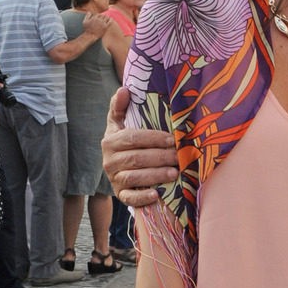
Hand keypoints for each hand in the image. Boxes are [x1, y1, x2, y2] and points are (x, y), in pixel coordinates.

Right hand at [81, 11, 110, 38]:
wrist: (91, 36)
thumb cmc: (87, 29)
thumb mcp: (85, 21)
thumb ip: (87, 15)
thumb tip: (90, 12)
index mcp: (94, 18)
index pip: (98, 14)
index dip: (98, 15)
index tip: (99, 17)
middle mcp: (99, 20)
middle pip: (102, 15)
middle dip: (102, 16)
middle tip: (103, 17)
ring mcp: (102, 23)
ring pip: (106, 17)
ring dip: (106, 17)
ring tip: (107, 17)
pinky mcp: (105, 27)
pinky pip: (110, 21)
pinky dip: (110, 19)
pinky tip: (111, 18)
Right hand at [102, 86, 176, 203]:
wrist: (118, 169)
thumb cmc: (125, 143)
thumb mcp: (119, 124)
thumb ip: (120, 108)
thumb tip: (124, 90)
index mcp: (109, 141)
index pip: (132, 138)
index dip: (153, 139)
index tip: (173, 139)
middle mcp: (108, 161)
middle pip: (136, 158)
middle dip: (159, 157)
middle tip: (179, 156)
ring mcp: (114, 179)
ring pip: (134, 177)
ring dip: (155, 175)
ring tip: (175, 173)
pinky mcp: (120, 195)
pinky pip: (129, 198)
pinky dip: (142, 197)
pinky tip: (156, 194)